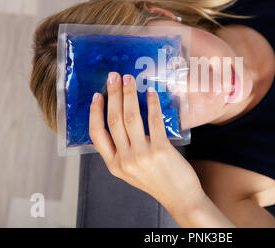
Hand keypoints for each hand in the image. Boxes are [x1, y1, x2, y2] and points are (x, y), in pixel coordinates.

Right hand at [89, 72, 203, 211]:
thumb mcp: (131, 170)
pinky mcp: (161, 150)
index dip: (94, 113)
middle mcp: (125, 160)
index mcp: (114, 165)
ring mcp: (142, 155)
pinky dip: (151, 104)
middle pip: (113, 121)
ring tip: (129, 79)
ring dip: (128, 94)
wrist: (180, 198)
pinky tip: (151, 93)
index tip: (97, 96)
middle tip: (113, 77)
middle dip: (113, 95)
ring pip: (130, 118)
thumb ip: (123, 150)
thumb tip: (122, 117)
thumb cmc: (157, 181)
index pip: (96, 135)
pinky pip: (153, 121)